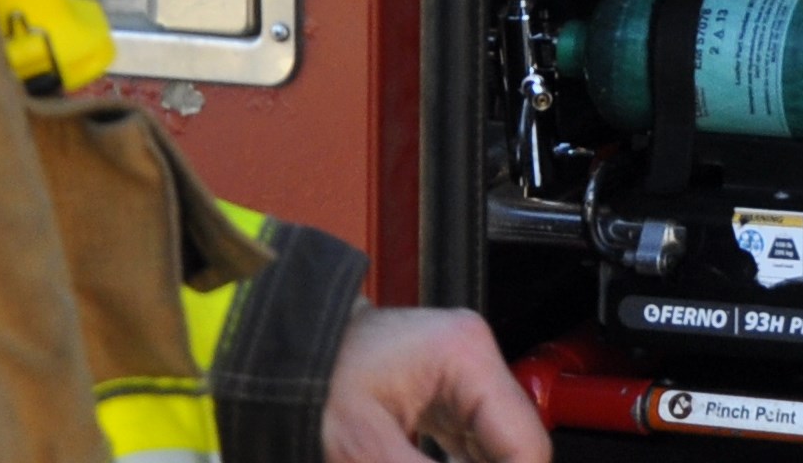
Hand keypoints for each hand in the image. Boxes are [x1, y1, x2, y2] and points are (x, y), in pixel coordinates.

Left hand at [321, 302, 547, 462]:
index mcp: (466, 355)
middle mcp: (475, 357)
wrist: (278, 351)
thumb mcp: (366, 451)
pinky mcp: (447, 390)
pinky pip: (476, 441)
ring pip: (500, 447)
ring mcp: (464, 372)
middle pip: (517, 444)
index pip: (525, 443)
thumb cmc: (311, 378)